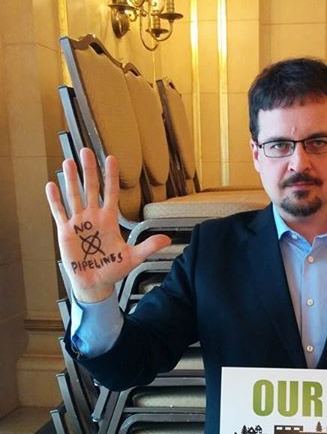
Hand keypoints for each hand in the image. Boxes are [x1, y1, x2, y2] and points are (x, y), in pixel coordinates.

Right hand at [46, 148, 170, 302]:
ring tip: (69, 162)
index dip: (110, 176)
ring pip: (74, 195)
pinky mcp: (66, 231)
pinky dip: (54, 199)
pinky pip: (59, 212)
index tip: (111, 158)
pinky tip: (51, 185)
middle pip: (91, 188)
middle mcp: (93, 217)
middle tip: (86, 150)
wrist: (95, 283)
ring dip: (71, 179)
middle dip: (89, 170)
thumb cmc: (113, 269)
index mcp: (109, 220)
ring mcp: (79, 222)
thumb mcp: (132, 257)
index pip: (111, 193)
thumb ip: (148, 246)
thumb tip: (167, 240)